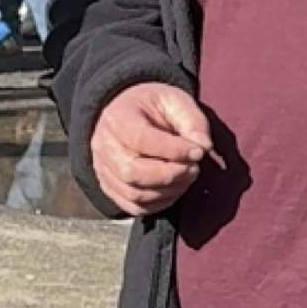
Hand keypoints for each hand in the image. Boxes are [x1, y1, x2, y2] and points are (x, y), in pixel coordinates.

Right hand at [88, 81, 213, 215]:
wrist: (128, 114)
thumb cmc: (154, 107)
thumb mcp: (175, 101)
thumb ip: (192, 122)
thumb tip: (203, 146)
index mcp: (117, 117)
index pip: (140, 140)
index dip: (173, 150)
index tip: (198, 152)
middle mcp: (103, 145)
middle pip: (132, 172)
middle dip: (171, 175)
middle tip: (194, 168)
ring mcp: (103, 169)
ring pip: (134, 193)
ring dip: (169, 190)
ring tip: (187, 175)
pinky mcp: (110, 187)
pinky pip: (134, 206)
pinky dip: (159, 203)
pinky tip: (175, 188)